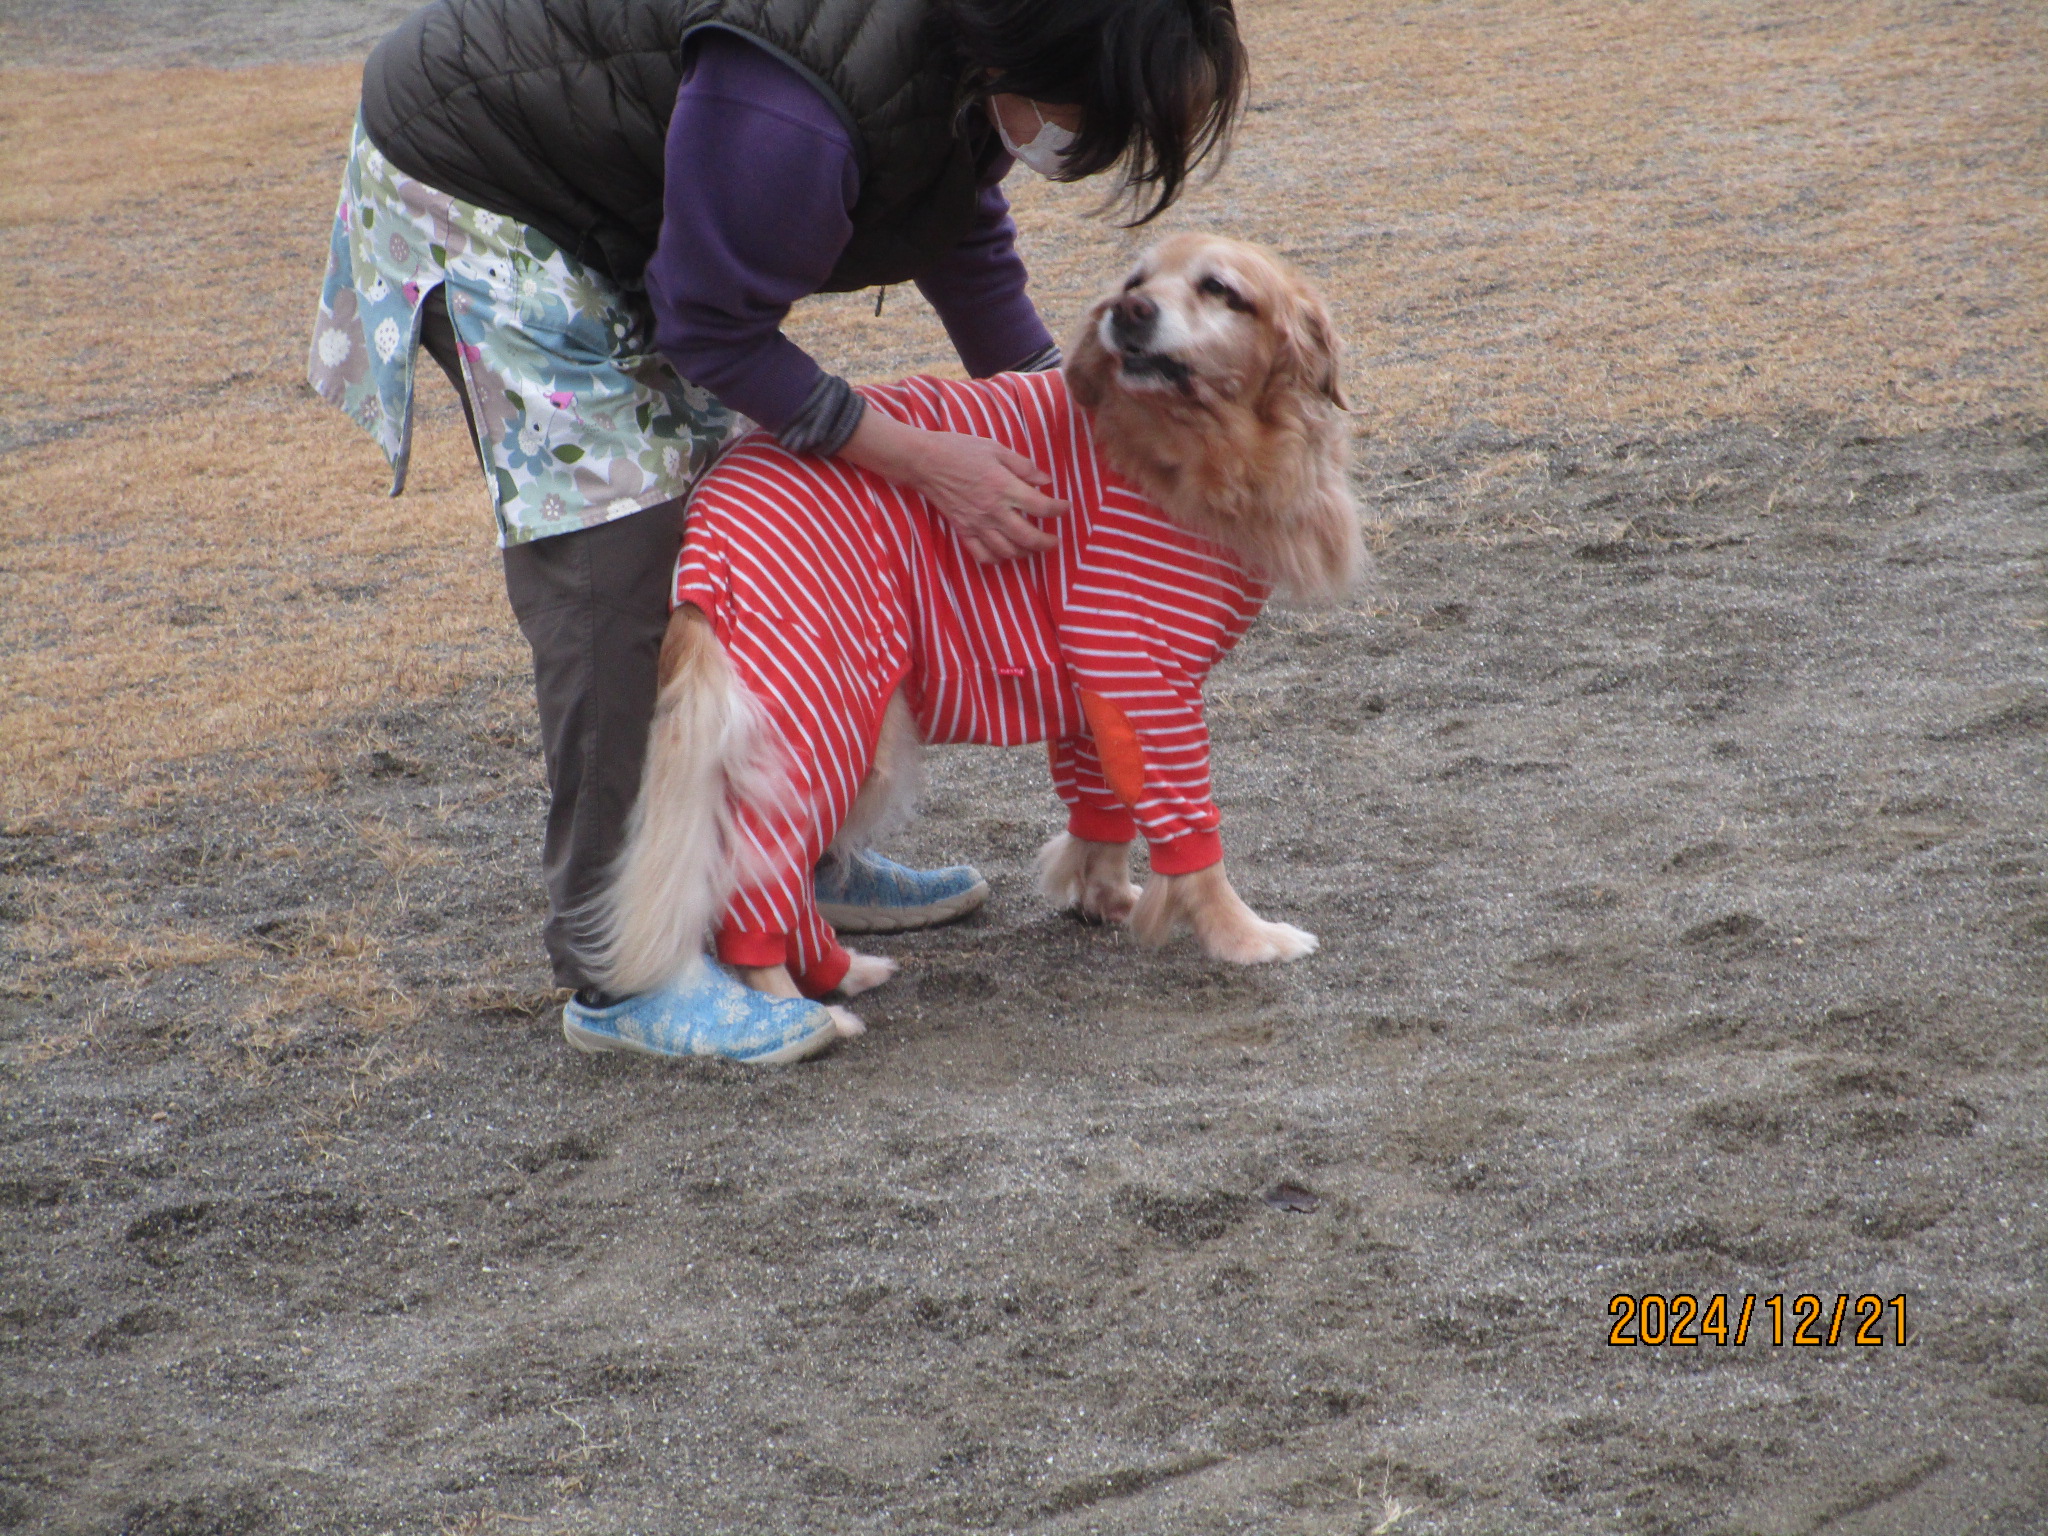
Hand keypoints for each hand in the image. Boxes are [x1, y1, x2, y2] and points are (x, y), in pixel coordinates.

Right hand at [839, 408, 1067, 562]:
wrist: (925, 462)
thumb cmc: (960, 450)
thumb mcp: (996, 449)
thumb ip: (1023, 466)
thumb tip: (1045, 480)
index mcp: (1004, 487)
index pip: (1041, 506)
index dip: (1059, 509)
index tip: (1064, 507)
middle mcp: (993, 510)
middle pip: (1028, 537)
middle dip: (1047, 542)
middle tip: (1054, 540)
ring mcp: (977, 524)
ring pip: (1007, 551)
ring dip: (1024, 553)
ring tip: (1032, 549)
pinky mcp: (963, 530)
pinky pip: (982, 555)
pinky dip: (996, 560)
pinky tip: (1004, 554)